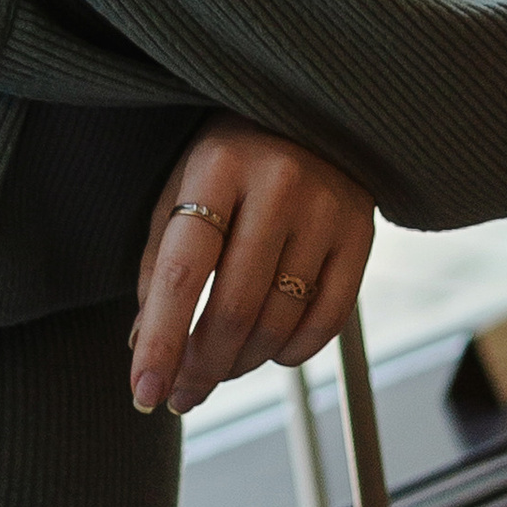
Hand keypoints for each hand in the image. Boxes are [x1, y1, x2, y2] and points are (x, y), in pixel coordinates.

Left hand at [132, 119, 376, 417]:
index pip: (183, 272)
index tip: (144, 391)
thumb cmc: (230, 160)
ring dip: (242, 364)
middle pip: (235, 307)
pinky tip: (270, 351)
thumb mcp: (182, 191)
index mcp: (218, 166)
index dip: (161, 340)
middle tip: (183, 396)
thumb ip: (158, 265)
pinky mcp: (362, 232)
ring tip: (222, 366)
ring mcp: (327, 208)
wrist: (311, 111)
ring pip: (279, 322)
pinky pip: (327, 322)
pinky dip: (291, 353)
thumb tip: (144, 350)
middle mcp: (278, 183)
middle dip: (202, 367)